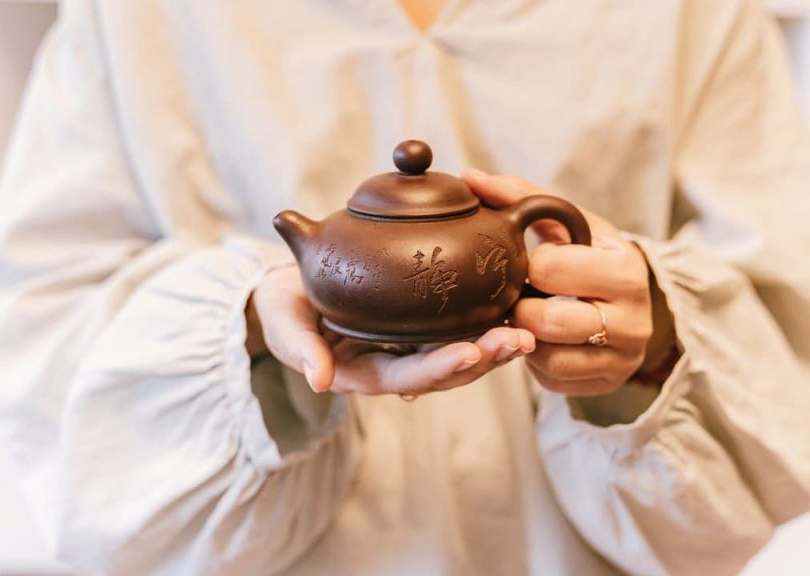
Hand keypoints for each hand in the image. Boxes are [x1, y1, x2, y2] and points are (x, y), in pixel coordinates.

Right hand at [251, 266, 535, 394]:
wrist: (288, 291)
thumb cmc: (283, 308)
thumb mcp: (283, 324)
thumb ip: (299, 349)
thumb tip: (319, 381)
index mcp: (361, 371)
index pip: (405, 375)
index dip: (437, 367)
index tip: (470, 352)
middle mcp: (392, 364)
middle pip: (444, 371)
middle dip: (483, 359)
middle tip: (518, 340)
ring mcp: (408, 347)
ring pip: (458, 354)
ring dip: (494, 346)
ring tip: (527, 331)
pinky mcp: (418, 327)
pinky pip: (456, 329)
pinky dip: (484, 322)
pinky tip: (513, 308)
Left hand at [462, 169, 674, 395]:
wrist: (635, 299)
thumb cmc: (593, 254)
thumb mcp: (571, 224)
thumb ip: (522, 197)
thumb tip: (470, 178)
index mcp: (626, 268)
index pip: (550, 269)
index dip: (530, 266)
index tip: (534, 263)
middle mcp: (634, 318)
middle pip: (547, 321)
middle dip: (520, 307)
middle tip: (518, 295)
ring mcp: (623, 357)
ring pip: (548, 358)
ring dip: (525, 337)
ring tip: (528, 317)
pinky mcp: (607, 382)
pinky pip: (553, 381)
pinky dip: (536, 362)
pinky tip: (541, 339)